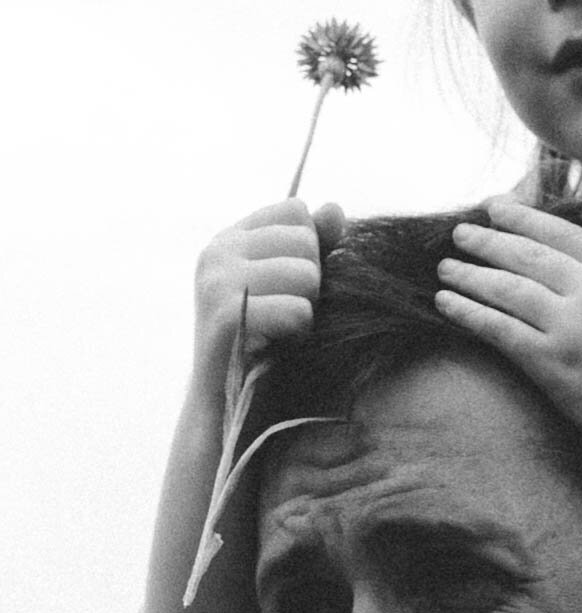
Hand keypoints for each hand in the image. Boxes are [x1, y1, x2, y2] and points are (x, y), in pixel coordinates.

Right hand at [193, 198, 344, 397]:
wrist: (229, 403)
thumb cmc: (267, 338)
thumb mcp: (292, 282)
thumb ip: (316, 242)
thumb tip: (335, 208)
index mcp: (231, 237)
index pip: (296, 211)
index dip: (310, 246)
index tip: (290, 282)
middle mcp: (217, 252)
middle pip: (306, 239)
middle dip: (311, 280)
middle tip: (285, 312)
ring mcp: (216, 282)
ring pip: (306, 274)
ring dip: (307, 307)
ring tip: (282, 328)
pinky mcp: (225, 316)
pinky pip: (297, 309)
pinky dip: (299, 331)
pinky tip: (277, 344)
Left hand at [435, 200, 581, 464]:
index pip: (566, 234)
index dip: (526, 218)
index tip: (496, 206)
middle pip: (530, 255)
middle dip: (490, 240)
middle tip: (460, 232)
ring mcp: (574, 327)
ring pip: (508, 288)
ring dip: (471, 273)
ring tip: (446, 266)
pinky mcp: (554, 364)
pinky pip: (499, 329)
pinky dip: (468, 311)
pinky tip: (446, 302)